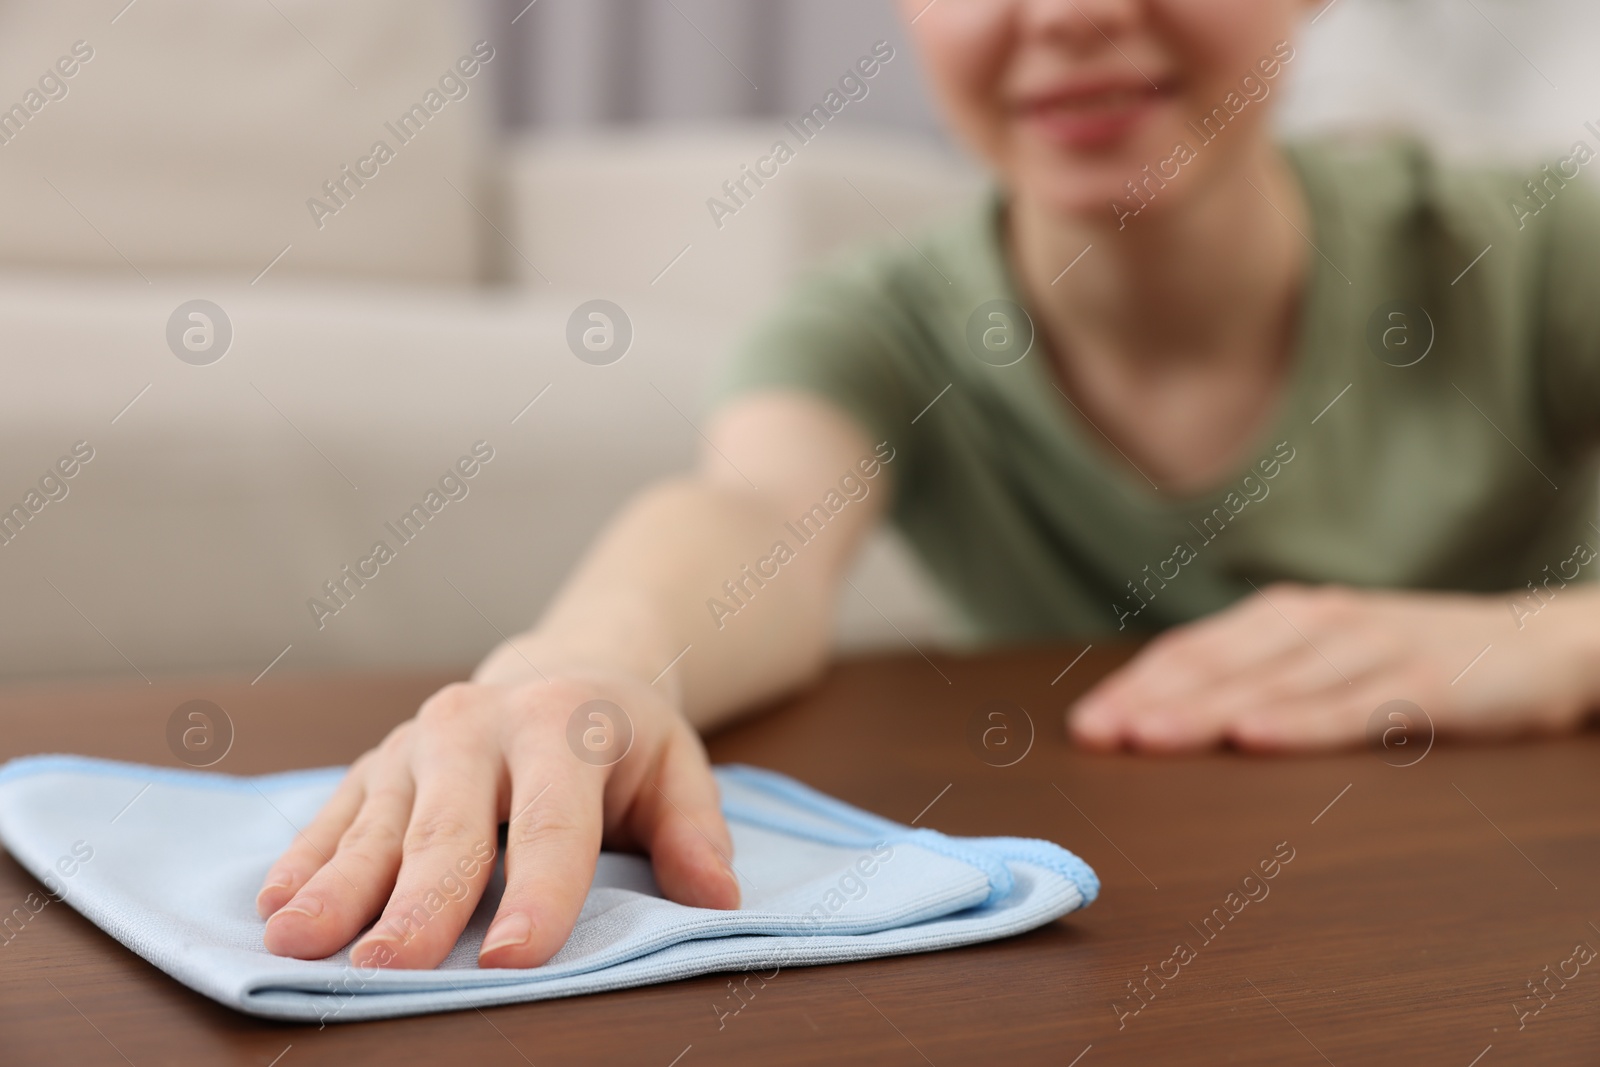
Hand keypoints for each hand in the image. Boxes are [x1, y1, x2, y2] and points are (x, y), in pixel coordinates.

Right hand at [254, 665, 739, 968]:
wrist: (564, 668)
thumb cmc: (622, 740)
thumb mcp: (677, 768)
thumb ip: (695, 830)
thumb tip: (715, 897)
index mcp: (562, 726)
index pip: (553, 824)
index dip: (538, 894)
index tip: (515, 960)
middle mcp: (479, 726)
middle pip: (450, 828)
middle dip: (419, 902)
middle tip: (388, 967)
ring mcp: (417, 743)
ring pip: (377, 823)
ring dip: (336, 886)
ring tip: (297, 940)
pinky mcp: (377, 763)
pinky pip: (334, 813)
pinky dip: (305, 859)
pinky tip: (275, 904)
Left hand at [1067, 583, 1599, 751]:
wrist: (1538, 644)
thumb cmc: (1411, 657)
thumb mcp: (1326, 657)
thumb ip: (1258, 673)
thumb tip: (1168, 710)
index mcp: (1285, 617)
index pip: (1193, 652)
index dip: (1134, 685)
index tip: (1084, 725)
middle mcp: (1317, 624)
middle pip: (1218, 665)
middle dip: (1149, 701)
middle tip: (1094, 734)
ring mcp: (1368, 651)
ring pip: (1271, 685)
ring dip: (1204, 712)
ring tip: (1147, 737)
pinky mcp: (1421, 685)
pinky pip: (1350, 709)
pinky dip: (1298, 723)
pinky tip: (1254, 737)